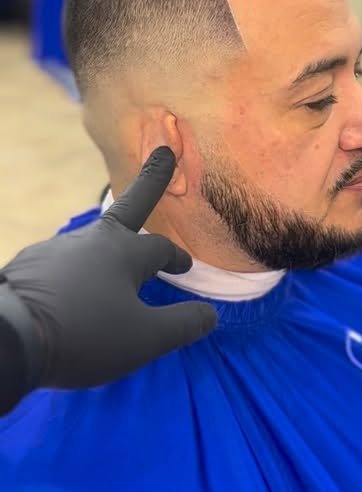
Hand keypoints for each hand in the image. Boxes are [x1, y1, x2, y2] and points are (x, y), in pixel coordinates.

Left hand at [1, 147, 216, 389]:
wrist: (8, 336)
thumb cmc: (85, 334)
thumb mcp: (145, 339)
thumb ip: (182, 324)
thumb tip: (211, 314)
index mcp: (124, 253)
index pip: (161, 247)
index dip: (176, 257)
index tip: (185, 267)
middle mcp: (90, 241)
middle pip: (127, 210)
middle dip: (150, 181)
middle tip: (163, 153)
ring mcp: (54, 250)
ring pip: (89, 248)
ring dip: (103, 255)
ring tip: (103, 285)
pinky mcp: (26, 267)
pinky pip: (59, 269)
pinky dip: (71, 278)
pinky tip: (66, 301)